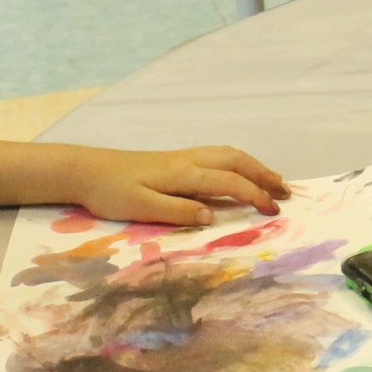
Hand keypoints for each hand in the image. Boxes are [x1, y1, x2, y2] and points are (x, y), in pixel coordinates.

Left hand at [68, 145, 288, 226]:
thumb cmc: (110, 192)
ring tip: (272, 180)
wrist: (84, 169)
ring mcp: (182, 157)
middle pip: (236, 161)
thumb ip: (178, 211)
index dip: (255, 195)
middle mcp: (188, 161)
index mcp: (184, 174)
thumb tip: (213, 216)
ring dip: (254, 166)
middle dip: (264, 175)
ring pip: (228, 155)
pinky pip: (217, 156)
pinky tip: (238, 173)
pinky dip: (238, 163)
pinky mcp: (174, 160)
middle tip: (287, 192)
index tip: (275, 211)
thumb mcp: (142, 207)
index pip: (230, 182)